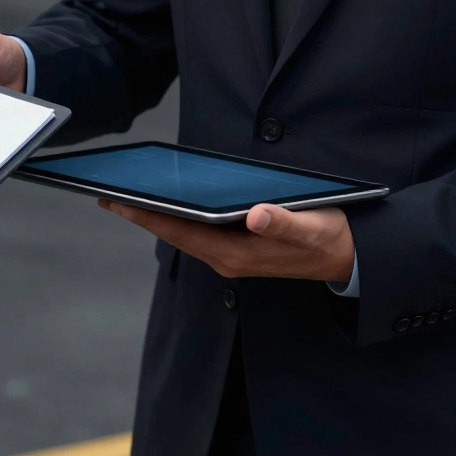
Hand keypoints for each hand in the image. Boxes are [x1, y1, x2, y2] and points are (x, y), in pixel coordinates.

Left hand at [100, 200, 355, 282]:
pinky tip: (167, 205)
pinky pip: (196, 234)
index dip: (146, 215)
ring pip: (183, 235)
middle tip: (106, 196)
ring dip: (156, 218)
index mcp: (236, 254)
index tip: (115, 202)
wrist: (349, 259)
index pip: (180, 232)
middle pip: (174, 234)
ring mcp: (230, 256)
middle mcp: (226, 259)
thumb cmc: (330, 238)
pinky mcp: (236, 250)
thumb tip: (255, 214)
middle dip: (140, 215)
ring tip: (126, 198)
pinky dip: (177, 220)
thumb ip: (284, 222)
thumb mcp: (312, 227)